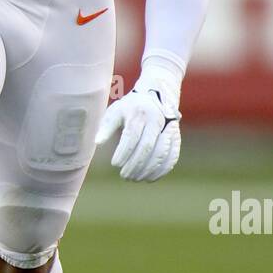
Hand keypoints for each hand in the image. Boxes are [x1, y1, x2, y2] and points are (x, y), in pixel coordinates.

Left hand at [96, 63, 182, 181]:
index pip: (131, 136)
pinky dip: (162, 170)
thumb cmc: (130, 107)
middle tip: (124, 176)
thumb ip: (107, 126)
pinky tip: (150, 178)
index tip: (115, 164)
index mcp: (138, 113)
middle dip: (135, 165)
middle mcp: (156, 119)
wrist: (157, 94)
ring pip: (161, 153)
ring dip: (148, 170)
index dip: (124, 152)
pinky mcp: (175, 136)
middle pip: (147, 147)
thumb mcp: (116, 111)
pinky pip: (172, 155)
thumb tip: (97, 142)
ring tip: (135, 179)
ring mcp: (168, 128)